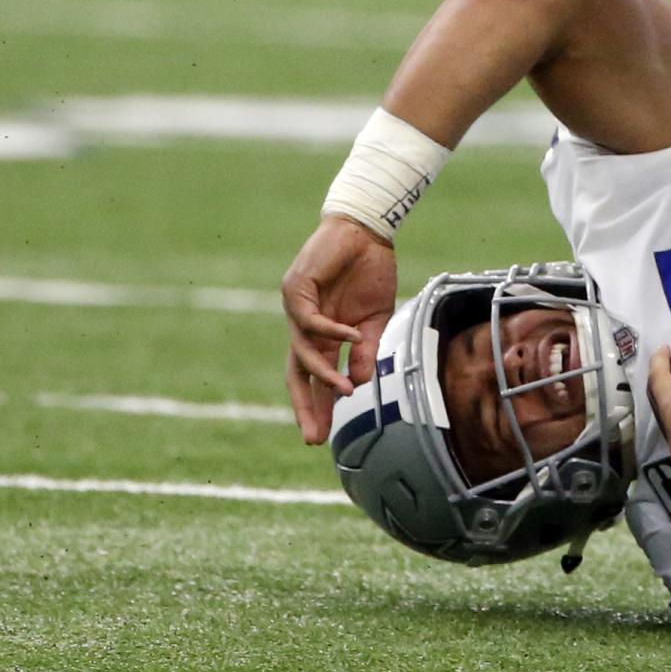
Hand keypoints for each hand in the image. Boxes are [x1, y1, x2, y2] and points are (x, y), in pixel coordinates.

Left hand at [280, 214, 398, 443]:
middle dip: (305, 405)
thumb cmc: (370, 272)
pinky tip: (352, 336)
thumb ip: (366, 351)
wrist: (365, 231)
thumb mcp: (375, 320)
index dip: (319, 406)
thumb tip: (361, 385)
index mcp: (323, 337)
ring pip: (303, 352)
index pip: (315, 378)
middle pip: (297, 374)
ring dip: (324, 374)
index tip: (323, 440)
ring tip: (345, 391)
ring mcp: (297, 310)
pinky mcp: (295, 290)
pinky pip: (311, 321)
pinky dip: (332, 331)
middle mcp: (305, 327)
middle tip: (313, 437)